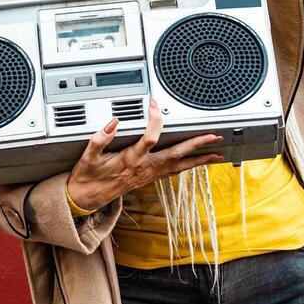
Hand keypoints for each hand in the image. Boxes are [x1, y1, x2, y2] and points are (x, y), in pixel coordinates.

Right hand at [65, 98, 223, 210]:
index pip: (149, 138)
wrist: (87, 198)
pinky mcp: (149, 178)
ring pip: (179, 167)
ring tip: (216, 153)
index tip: (154, 105)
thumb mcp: (88, 157)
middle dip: (196, 145)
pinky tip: (196, 164)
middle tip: (213, 137)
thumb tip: (113, 123)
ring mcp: (149, 175)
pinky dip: (189, 167)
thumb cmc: (88, 177)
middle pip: (176, 155)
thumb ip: (100, 139)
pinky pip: (174, 172)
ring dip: (199, 159)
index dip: (154, 120)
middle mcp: (144, 168)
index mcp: (130, 160)